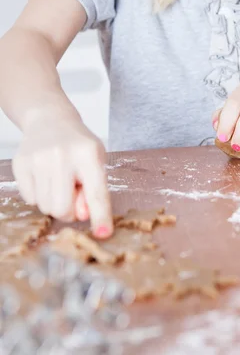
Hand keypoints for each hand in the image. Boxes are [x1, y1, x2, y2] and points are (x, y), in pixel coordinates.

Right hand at [12, 114, 112, 237]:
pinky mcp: (21, 163)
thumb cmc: (78, 145)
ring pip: (46, 207)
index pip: (96, 192)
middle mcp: (62, 155)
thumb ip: (94, 190)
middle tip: (72, 195)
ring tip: (59, 181)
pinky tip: (44, 176)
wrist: (50, 120)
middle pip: (63, 208)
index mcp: (88, 154)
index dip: (101, 215)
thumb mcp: (96, 162)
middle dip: (69, 211)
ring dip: (54, 202)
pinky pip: (30, 199)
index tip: (104, 234)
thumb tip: (82, 216)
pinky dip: (39, 195)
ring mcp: (38, 159)